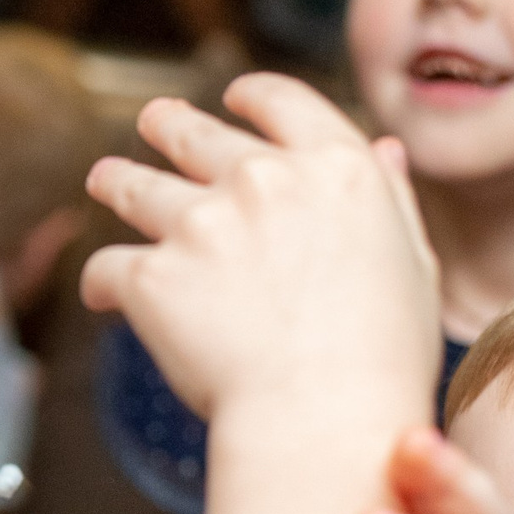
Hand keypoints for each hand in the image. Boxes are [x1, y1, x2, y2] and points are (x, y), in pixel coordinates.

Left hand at [81, 74, 438, 425]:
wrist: (323, 418)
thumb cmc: (382, 356)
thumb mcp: (411, 263)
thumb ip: (389, 199)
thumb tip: (384, 149)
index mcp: (335, 168)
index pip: (281, 101)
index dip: (250, 95)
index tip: (231, 96)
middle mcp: (262, 181)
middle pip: (193, 134)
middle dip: (167, 123)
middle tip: (152, 120)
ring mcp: (199, 224)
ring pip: (133, 185)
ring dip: (115, 179)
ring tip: (103, 179)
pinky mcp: (150, 276)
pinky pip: (106, 267)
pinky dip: (102, 284)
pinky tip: (103, 298)